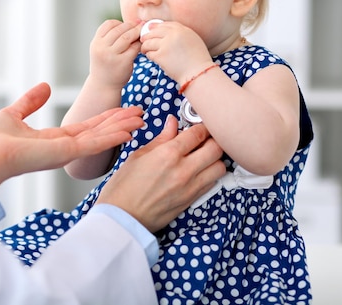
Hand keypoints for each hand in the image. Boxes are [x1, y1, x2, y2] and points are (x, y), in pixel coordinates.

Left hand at [0, 82, 143, 188]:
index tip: (121, 109)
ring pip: (101, 137)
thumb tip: (44, 86)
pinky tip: (127, 131)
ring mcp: (67, 151)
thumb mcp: (15, 114)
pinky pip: (94, 144)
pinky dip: (112, 137)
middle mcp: (64, 146)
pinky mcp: (66, 153)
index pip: (86, 127)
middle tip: (140, 113)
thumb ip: (31, 102)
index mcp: (54, 139)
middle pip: (99, 132)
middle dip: (119, 122)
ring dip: (121, 128)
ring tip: (140, 119)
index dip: (105, 118)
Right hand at [88, 19, 141, 89]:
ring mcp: (112, 56)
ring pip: (127, 37)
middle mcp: (102, 48)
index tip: (126, 25)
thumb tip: (131, 23)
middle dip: (131, 26)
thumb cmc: (104, 65)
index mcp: (96, 43)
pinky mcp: (123, 62)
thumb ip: (109, 37)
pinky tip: (141, 45)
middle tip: (139, 26)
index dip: (119, 22)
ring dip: (136, 33)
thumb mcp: (100, 49)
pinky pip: (134, 48)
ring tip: (141, 33)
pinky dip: (139, 44)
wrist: (103, 85)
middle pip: (119, 29)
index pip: (108, 24)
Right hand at [96, 116, 224, 232]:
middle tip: (203, 140)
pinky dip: (210, 174)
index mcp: (168, 154)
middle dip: (212, 140)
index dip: (201, 126)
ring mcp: (190, 187)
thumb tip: (172, 124)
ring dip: (214, 159)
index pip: (198, 133)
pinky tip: (198, 172)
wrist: (122, 217)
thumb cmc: (124, 187)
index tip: (197, 127)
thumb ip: (161, 139)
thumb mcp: (138, 156)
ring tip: (203, 157)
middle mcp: (184, 170)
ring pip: (219, 167)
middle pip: (216, 148)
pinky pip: (212, 183)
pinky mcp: (192, 200)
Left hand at [140, 21, 212, 84]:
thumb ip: (182, 35)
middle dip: (147, 36)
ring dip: (145, 46)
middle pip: (154, 31)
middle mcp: (174, 35)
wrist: (198, 73)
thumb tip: (168, 34)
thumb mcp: (194, 41)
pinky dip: (148, 55)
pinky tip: (150, 57)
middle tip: (143, 40)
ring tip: (144, 50)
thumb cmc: (198, 60)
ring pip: (149, 42)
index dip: (156, 27)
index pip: (165, 24)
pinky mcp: (161, 55)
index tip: (151, 29)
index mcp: (183, 30)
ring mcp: (166, 44)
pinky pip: (150, 53)